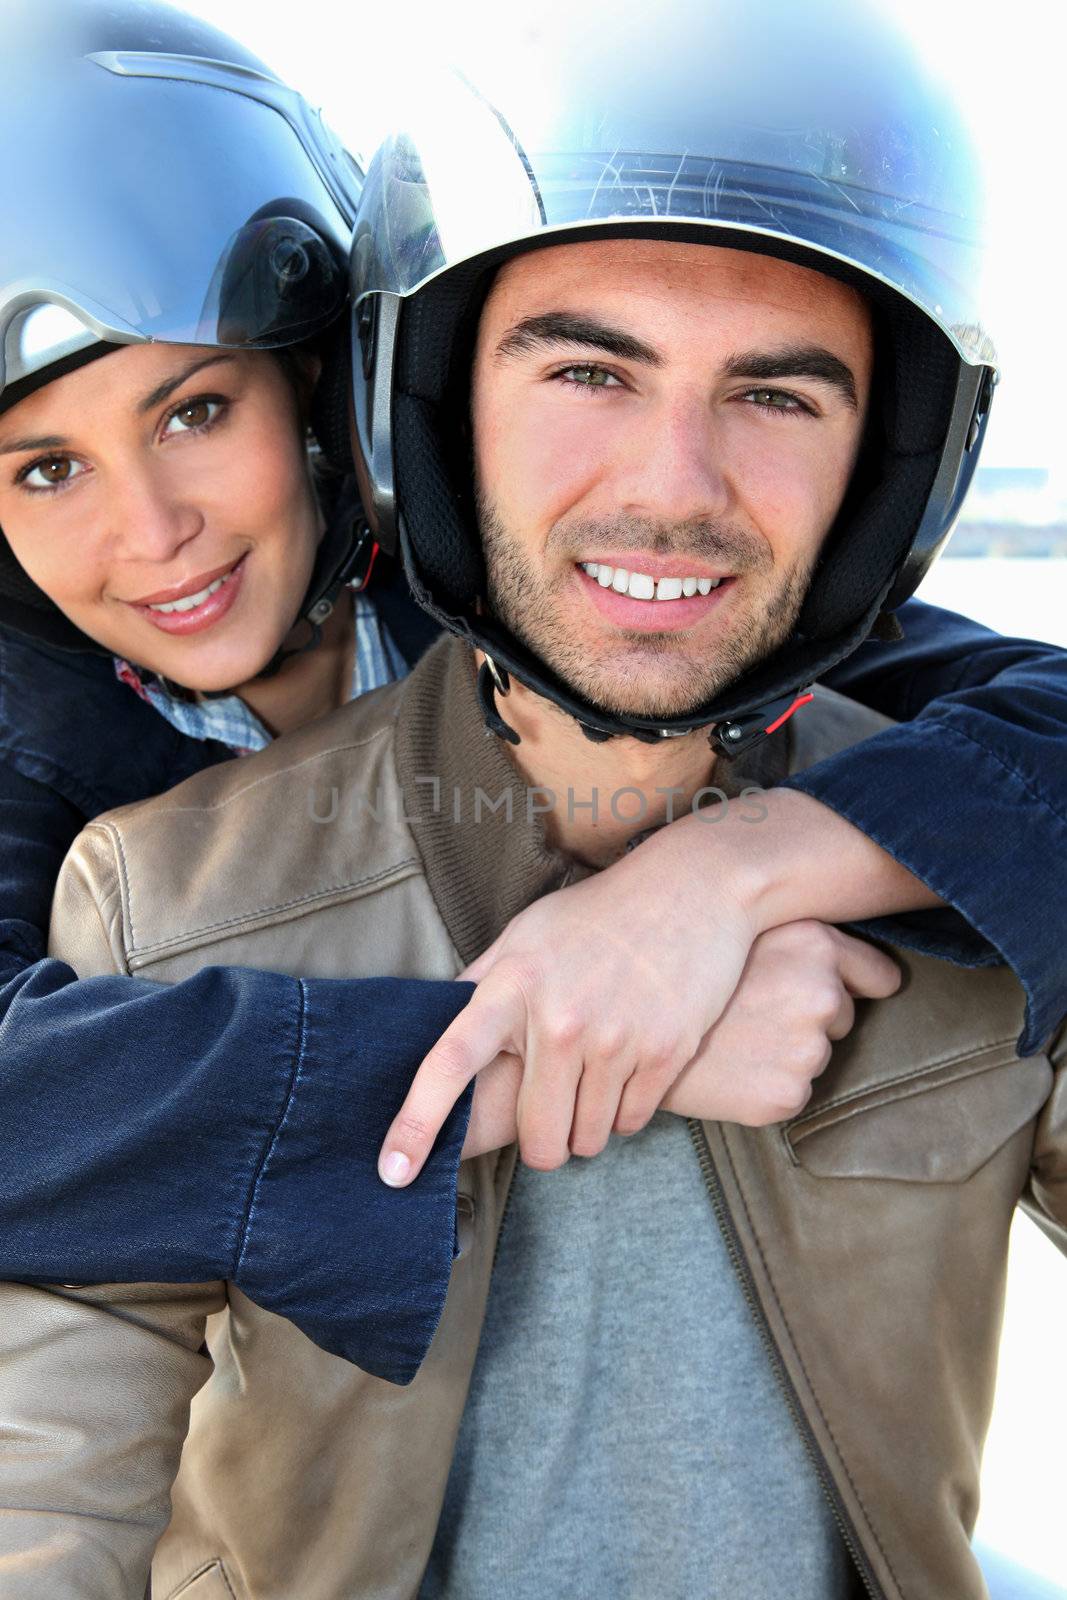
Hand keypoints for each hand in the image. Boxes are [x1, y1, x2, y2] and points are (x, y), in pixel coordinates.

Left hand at [377, 791, 926, 1187]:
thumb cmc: (600, 915)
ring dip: (586, 1127)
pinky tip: (629, 1069)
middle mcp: (560, 1017)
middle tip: (549, 1116)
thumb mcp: (527, 934)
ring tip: (595, 1078)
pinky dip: (625, 1112)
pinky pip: (630, 1124)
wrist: (694, 887)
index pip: (449, 1062)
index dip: (416, 1123)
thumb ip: (481, 985)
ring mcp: (616, 1038)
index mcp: (513, 983)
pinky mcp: (666, 1052)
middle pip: (536, 1136)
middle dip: (542, 1143)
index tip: (392, 1174)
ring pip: (586, 1140)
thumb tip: (434, 1029)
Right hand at [661, 920, 900, 1123]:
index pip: (878, 976)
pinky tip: (731, 1067)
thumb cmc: (680, 969)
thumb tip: (850, 958)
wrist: (626, 1025)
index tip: (843, 989)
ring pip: (815, 1055)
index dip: (858, 983)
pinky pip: (793, 1090)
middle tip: (751, 1010)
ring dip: (785, 1051)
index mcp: (815, 945)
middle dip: (806, 1017)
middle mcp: (821, 995)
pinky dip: (766, 1085)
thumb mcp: (741, 928)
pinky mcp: (787, 1094)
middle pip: (840, 1017)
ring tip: (734, 1037)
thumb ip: (797, 933)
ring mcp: (806, 1049)